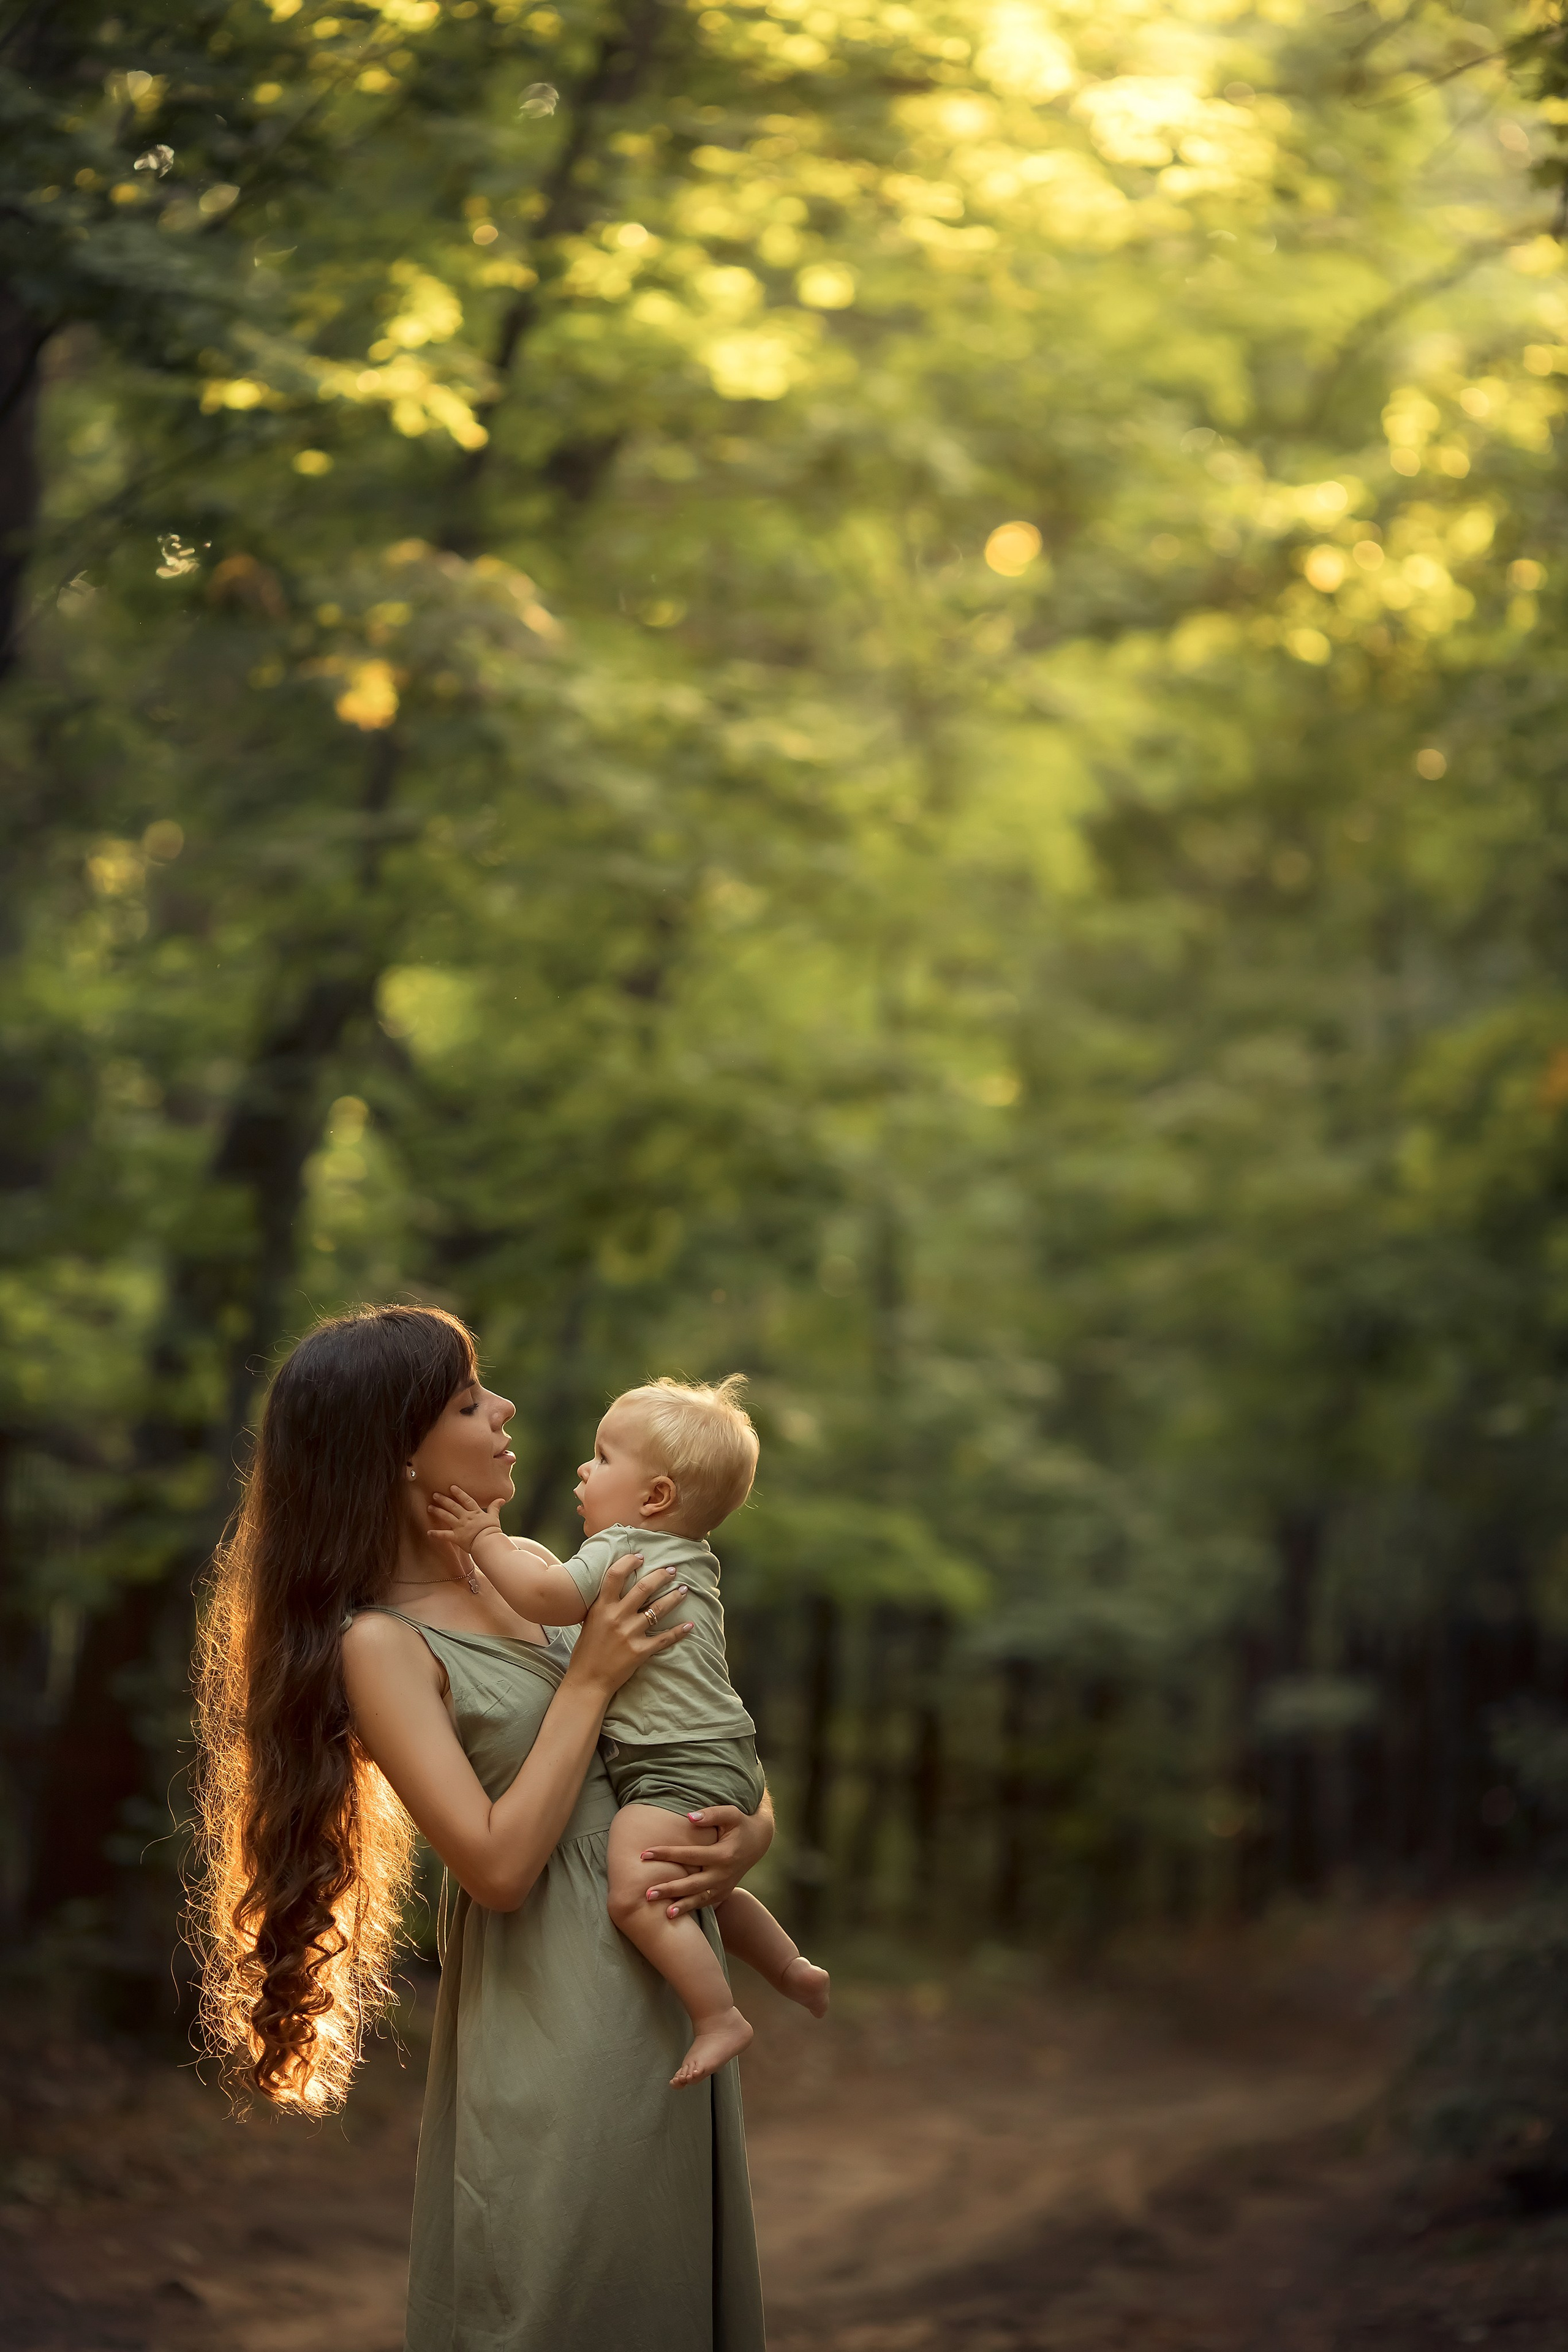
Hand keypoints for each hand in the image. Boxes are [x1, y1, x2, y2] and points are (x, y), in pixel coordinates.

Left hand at [427, 1485, 504, 1555]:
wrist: (488, 1543)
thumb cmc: (493, 1531)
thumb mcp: (494, 1517)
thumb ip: (495, 1507)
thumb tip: (501, 1499)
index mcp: (475, 1513)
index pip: (466, 1500)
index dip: (459, 1493)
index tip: (451, 1487)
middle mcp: (465, 1518)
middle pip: (453, 1506)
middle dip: (443, 1500)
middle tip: (435, 1494)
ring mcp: (460, 1527)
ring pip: (446, 1517)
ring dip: (437, 1511)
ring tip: (429, 1507)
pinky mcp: (456, 1537)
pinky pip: (444, 1535)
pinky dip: (436, 1534)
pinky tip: (429, 1532)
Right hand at [568, 1554, 691, 1699]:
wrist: (588, 1680)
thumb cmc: (587, 1650)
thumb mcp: (590, 1620)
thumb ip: (603, 1603)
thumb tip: (614, 1584)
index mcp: (601, 1607)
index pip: (615, 1575)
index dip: (629, 1562)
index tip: (641, 1556)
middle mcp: (616, 1617)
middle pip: (644, 1588)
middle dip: (661, 1576)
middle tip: (673, 1569)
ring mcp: (629, 1634)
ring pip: (658, 1609)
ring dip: (674, 1598)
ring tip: (684, 1590)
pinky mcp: (640, 1651)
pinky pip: (664, 1638)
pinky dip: (679, 1631)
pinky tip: (690, 1625)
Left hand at [639, 1797, 774, 1919]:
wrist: (758, 1842)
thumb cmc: (740, 1825)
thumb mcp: (731, 1814)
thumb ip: (712, 1814)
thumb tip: (689, 1817)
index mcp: (723, 1855)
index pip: (689, 1855)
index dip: (667, 1854)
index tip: (645, 1854)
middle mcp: (723, 1874)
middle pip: (692, 1884)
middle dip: (669, 1889)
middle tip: (647, 1894)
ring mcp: (724, 1886)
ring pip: (699, 1899)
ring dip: (680, 1906)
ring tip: (663, 1913)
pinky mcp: (723, 1893)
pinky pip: (705, 1903)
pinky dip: (691, 1908)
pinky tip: (674, 1913)